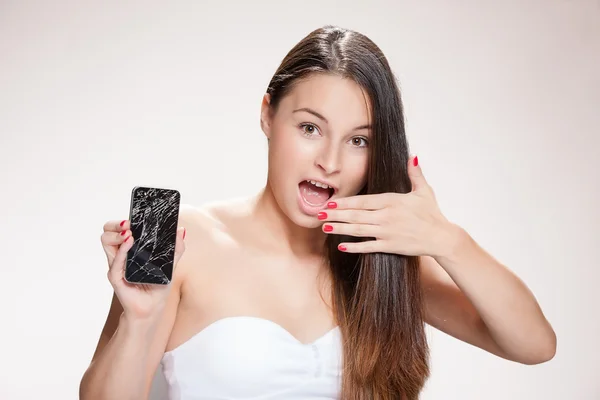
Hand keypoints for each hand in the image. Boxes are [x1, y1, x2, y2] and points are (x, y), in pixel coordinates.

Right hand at [100, 219, 185, 320]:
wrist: (152, 309)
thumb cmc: (157, 287)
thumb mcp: (170, 265)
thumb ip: (175, 249)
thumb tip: (181, 230)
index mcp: (130, 250)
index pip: (119, 229)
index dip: (123, 221)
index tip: (135, 215)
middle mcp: (120, 255)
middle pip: (107, 232)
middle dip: (114, 224)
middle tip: (128, 223)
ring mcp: (117, 266)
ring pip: (106, 242)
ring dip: (116, 233)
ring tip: (129, 232)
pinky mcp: (116, 278)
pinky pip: (114, 262)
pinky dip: (121, 250)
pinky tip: (129, 242)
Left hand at [319, 156, 454, 256]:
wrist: (441, 238)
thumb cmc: (432, 214)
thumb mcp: (424, 191)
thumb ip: (415, 173)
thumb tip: (412, 156)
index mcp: (392, 201)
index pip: (363, 201)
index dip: (345, 202)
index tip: (330, 203)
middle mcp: (386, 216)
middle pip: (356, 215)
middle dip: (335, 215)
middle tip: (318, 214)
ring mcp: (387, 232)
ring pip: (358, 230)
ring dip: (340, 229)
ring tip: (324, 227)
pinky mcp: (390, 246)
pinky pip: (368, 247)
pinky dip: (354, 247)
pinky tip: (341, 246)